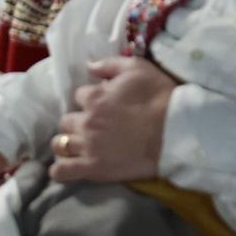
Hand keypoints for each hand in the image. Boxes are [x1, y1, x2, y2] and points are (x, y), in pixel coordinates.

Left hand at [48, 56, 176, 185]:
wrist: (175, 132)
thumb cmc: (159, 98)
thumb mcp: (137, 68)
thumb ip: (109, 64)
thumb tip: (89, 66)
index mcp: (95, 97)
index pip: (79, 96)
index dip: (90, 99)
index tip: (101, 104)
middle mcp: (86, 121)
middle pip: (66, 120)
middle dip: (76, 121)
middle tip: (91, 126)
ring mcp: (87, 146)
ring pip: (60, 144)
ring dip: (66, 143)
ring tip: (78, 146)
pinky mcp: (93, 168)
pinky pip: (62, 171)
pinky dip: (60, 170)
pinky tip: (67, 168)